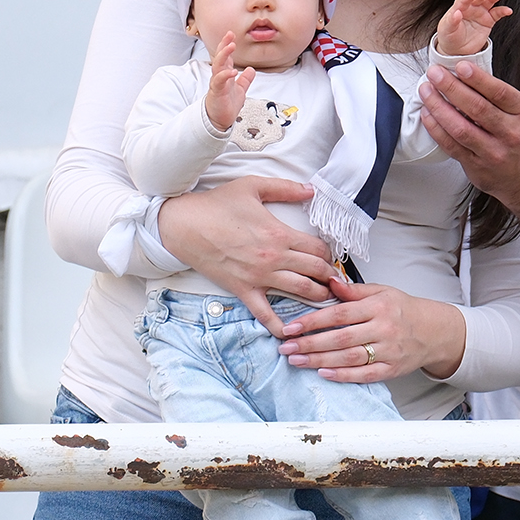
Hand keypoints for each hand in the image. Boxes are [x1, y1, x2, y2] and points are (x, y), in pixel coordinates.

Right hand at [156, 177, 335, 331]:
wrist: (184, 225)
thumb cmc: (216, 205)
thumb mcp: (253, 186)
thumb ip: (285, 188)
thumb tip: (310, 189)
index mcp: (280, 233)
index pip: (319, 249)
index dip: (330, 254)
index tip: (331, 257)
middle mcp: (274, 258)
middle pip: (316, 271)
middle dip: (330, 276)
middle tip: (335, 279)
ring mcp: (259, 277)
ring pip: (301, 291)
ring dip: (318, 296)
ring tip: (326, 298)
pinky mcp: (243, 290)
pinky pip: (265, 314)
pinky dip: (280, 326)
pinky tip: (292, 332)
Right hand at [205, 32, 255, 130]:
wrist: (220, 120)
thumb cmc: (227, 104)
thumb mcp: (240, 90)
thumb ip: (245, 80)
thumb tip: (251, 70)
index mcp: (225, 74)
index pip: (225, 56)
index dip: (227, 45)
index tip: (231, 34)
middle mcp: (220, 76)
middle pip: (220, 57)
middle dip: (224, 45)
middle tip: (230, 35)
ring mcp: (217, 83)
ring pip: (218, 65)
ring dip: (224, 55)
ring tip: (231, 46)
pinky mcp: (217, 92)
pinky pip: (220, 81)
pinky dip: (226, 75)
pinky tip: (233, 71)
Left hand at [276, 278, 464, 382]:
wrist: (434, 331)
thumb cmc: (403, 309)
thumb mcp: (382, 292)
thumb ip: (354, 291)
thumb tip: (329, 281)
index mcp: (378, 306)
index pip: (339, 314)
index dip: (313, 321)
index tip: (291, 327)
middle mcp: (384, 328)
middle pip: (341, 338)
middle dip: (310, 343)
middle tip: (286, 347)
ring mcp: (389, 351)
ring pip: (349, 358)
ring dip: (320, 360)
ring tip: (296, 361)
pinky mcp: (392, 369)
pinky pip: (365, 375)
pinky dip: (343, 376)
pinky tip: (323, 374)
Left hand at [418, 60, 519, 207]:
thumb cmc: (518, 138)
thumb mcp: (518, 112)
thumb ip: (495, 95)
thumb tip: (462, 72)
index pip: (500, 92)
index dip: (478, 79)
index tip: (460, 66)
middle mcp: (510, 133)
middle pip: (477, 108)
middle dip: (452, 88)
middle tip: (435, 73)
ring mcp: (493, 152)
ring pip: (461, 128)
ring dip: (439, 107)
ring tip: (426, 91)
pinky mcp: (476, 166)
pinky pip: (451, 146)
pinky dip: (436, 128)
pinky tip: (428, 114)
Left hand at [436, 0, 510, 55]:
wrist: (457, 49)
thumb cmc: (449, 37)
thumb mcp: (447, 30)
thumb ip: (452, 21)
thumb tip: (456, 13)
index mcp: (459, 7)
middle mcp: (471, 7)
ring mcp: (480, 13)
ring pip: (489, 1)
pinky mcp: (488, 21)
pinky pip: (496, 13)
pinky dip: (503, 11)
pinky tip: (508, 10)